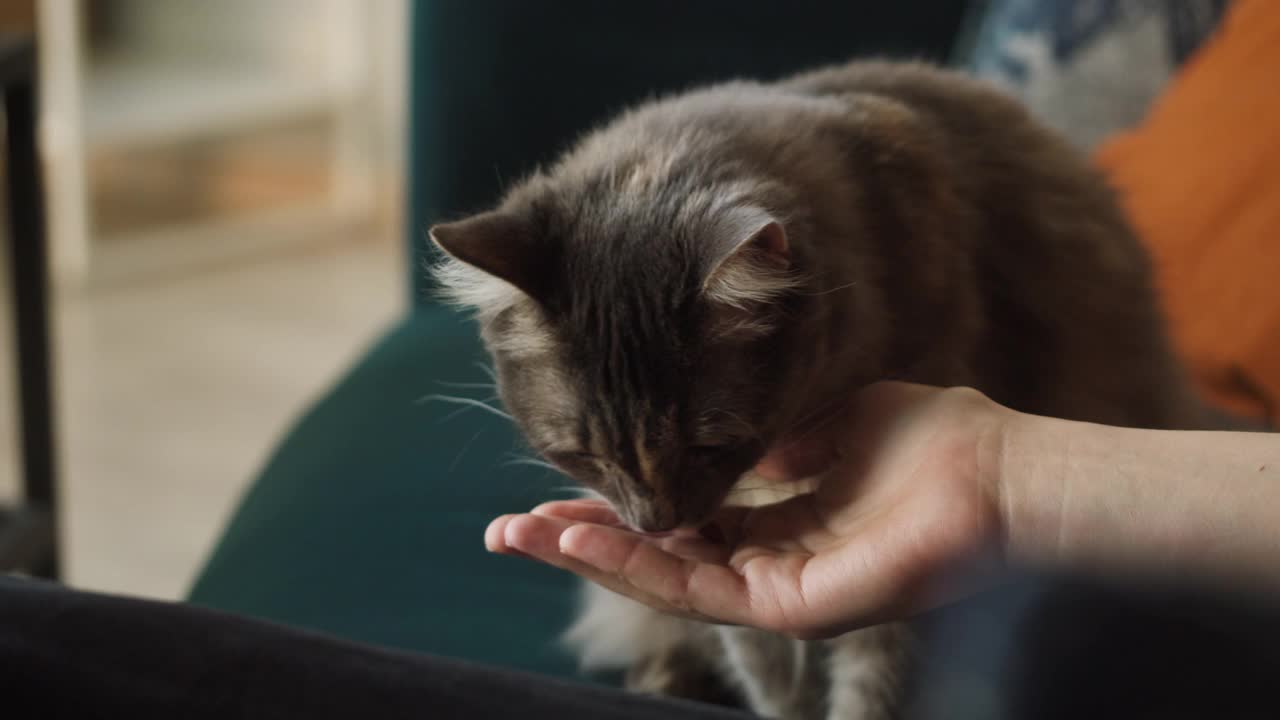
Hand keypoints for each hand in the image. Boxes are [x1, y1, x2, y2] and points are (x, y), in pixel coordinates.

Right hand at [486, 382, 1013, 638]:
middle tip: (509, 530)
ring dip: (591, 556)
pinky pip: (699, 588)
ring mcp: (780, 589)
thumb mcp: (828, 425)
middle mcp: (772, 562)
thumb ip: (768, 440)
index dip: (619, 505)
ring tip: (524, 536)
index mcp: (783, 521)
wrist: (1000, 469)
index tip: (560, 484)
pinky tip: (583, 539)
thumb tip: (720, 430)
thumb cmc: (934, 441)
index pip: (681, 520)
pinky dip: (636, 563)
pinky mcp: (793, 606)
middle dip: (582, 540)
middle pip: (659, 555)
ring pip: (665, 578)